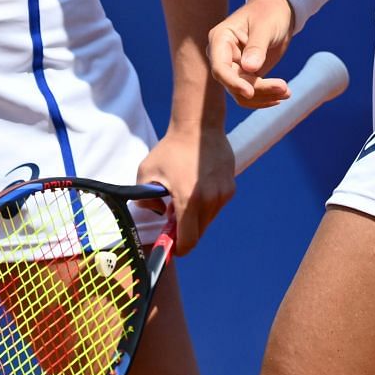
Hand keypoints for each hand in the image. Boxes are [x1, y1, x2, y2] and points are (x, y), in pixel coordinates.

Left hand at [136, 126, 234, 254]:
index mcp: (188, 200)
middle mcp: (209, 200)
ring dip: (196, 218)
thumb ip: (144, 200)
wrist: (199, 126)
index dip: (178, 248)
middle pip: (198, 233)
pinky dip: (206, 205)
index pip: (188, 240)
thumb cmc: (171, 149)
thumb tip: (158, 213)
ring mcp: (222, 194)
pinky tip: (196, 188)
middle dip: (185, 231)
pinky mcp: (230, 188)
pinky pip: (216, 207)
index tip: (171, 246)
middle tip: (172, 218)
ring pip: (208, 221)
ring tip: (184, 198)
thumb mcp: (146, 172)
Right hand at [207, 0, 294, 106]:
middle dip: (258, 90)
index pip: (220, 68)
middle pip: (233, 83)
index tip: (250, 92)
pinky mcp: (245, 75)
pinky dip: (267, 95)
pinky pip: (252, 93)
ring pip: (242, 92)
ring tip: (287, 92)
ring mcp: (233, 67)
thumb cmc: (269, 12)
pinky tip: (284, 93)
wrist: (279, 10)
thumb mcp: (265, 26)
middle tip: (284, 88)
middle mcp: (222, 56)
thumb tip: (249, 68)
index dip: (233, 82)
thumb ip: (257, 46)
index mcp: (220, 39)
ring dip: (264, 96)